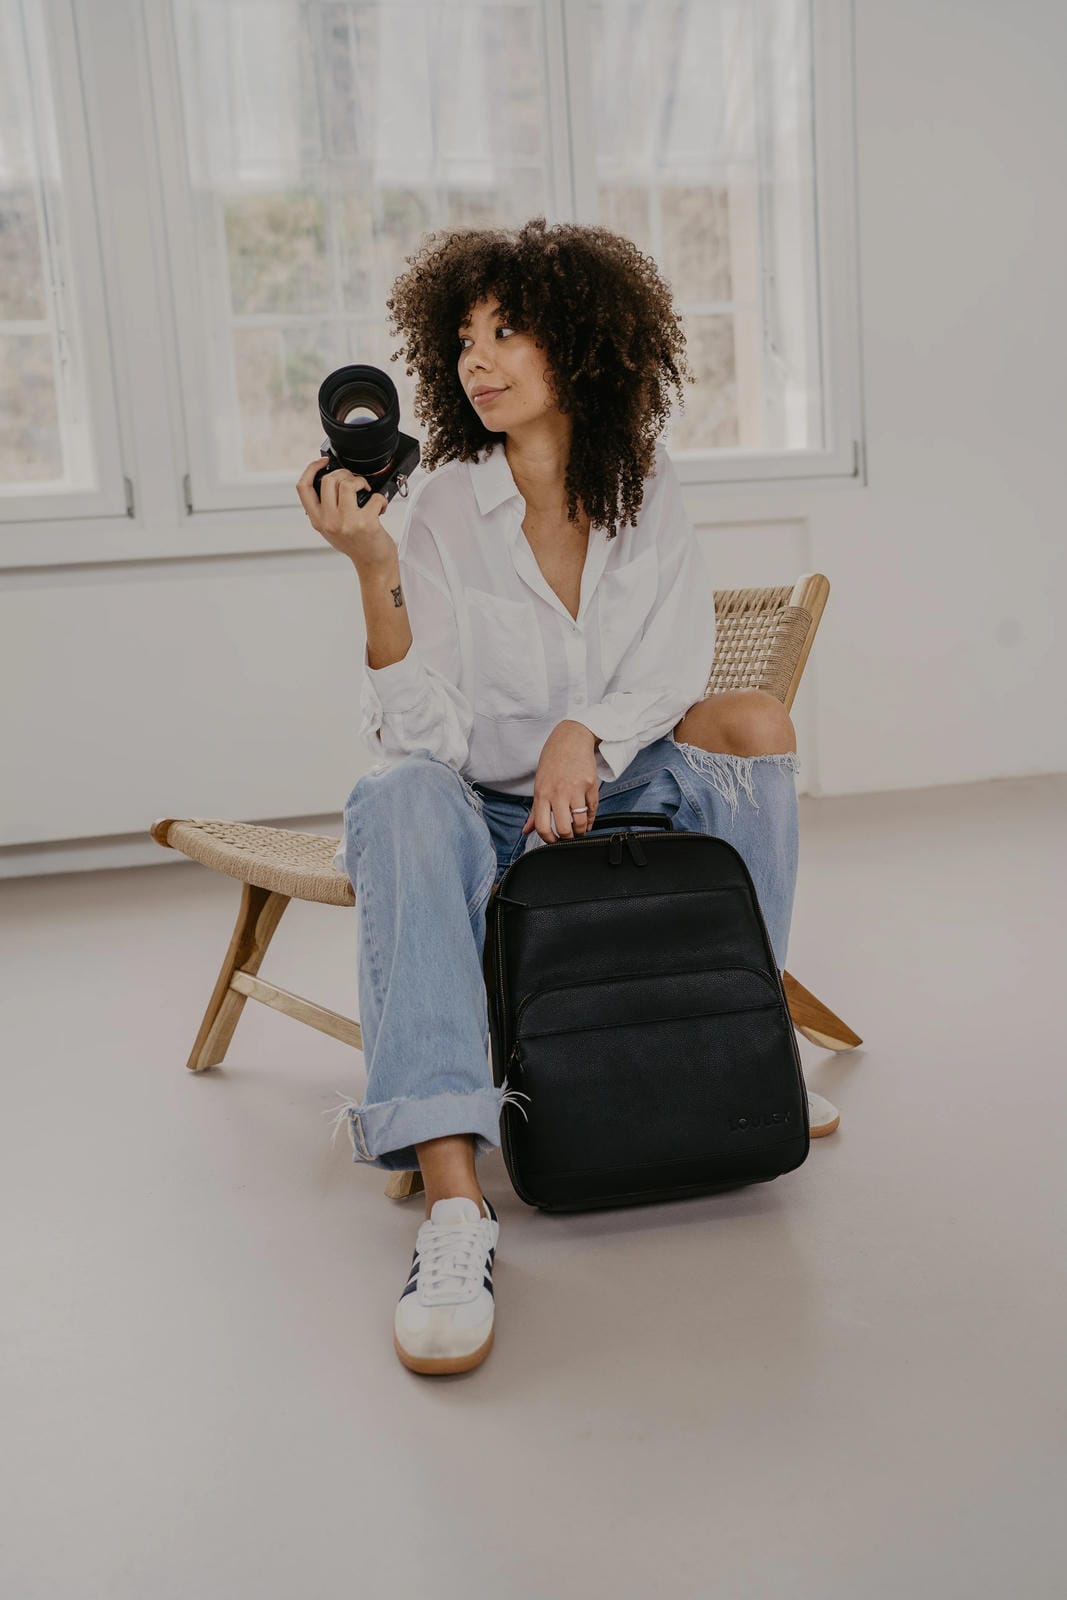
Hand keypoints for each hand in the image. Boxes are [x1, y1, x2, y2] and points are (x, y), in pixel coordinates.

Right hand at [295, 457, 394, 571]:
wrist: (373, 565)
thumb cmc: (356, 546)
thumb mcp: (331, 530)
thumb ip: (326, 509)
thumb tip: (330, 480)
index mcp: (318, 521)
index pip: (303, 488)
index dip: (311, 468)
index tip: (323, 462)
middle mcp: (329, 521)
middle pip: (328, 480)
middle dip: (344, 473)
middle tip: (354, 480)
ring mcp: (346, 522)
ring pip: (347, 483)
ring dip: (360, 481)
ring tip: (366, 490)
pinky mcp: (366, 523)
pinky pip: (374, 497)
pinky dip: (381, 499)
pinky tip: (380, 507)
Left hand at [521, 721, 599, 842]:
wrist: (571, 739)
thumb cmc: (553, 761)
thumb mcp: (539, 784)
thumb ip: (535, 810)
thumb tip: (527, 830)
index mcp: (542, 793)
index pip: (542, 826)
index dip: (548, 840)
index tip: (553, 841)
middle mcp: (558, 792)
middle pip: (564, 829)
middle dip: (567, 838)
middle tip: (568, 837)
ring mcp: (576, 789)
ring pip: (581, 822)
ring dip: (581, 830)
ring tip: (579, 829)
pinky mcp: (591, 785)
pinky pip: (592, 809)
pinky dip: (590, 819)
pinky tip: (587, 819)